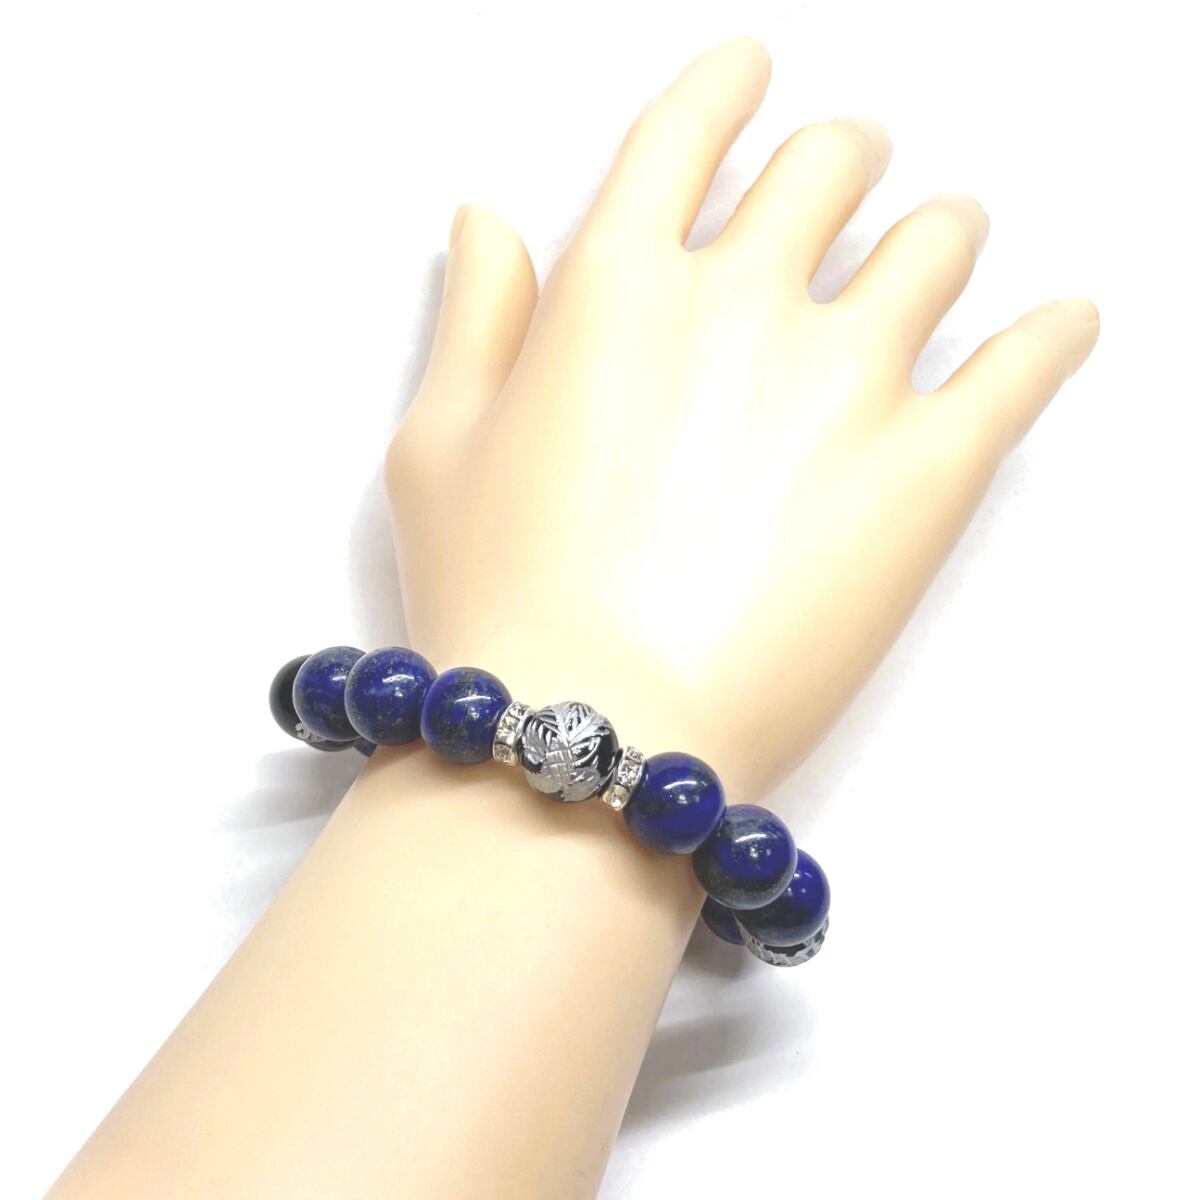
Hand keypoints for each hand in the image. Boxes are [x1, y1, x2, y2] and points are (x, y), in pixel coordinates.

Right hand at [384, 37, 1097, 798]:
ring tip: (932, 259)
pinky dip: (1059, 333)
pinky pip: (1032, 361)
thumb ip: (475, 318)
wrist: (592, 740)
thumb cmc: (496, 603)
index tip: (757, 75)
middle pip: (833, 162)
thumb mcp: (438, 448)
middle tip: (852, 183)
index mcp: (616, 285)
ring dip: (939, 232)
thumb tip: (488, 219)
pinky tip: (1062, 325)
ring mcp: (844, 380)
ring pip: (941, 238)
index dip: (731, 85)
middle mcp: (739, 303)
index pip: (691, 129)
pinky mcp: (929, 471)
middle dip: (844, 160)